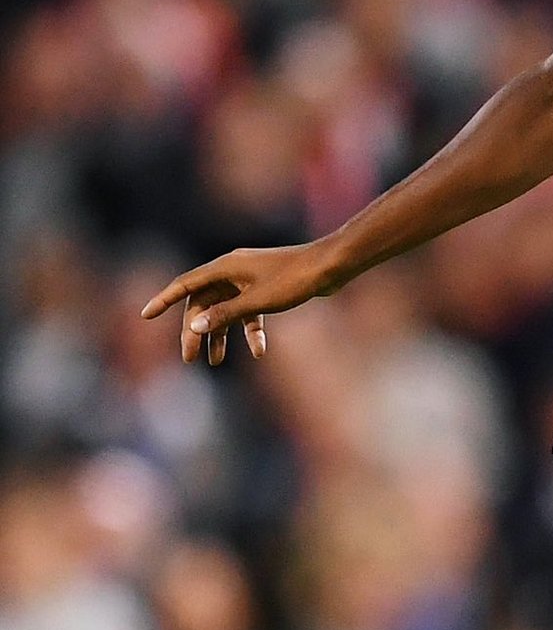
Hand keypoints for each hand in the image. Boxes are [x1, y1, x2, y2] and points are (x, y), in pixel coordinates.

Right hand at [140, 242, 337, 366]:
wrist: (331, 267)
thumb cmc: (295, 279)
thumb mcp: (257, 302)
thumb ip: (225, 314)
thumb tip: (194, 326)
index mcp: (224, 267)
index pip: (185, 285)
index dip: (164, 300)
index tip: (145, 316)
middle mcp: (233, 271)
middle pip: (204, 303)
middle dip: (196, 331)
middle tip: (190, 359)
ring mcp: (249, 280)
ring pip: (226, 310)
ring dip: (220, 335)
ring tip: (215, 362)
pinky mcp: (266, 289)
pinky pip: (249, 312)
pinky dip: (250, 331)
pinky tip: (258, 351)